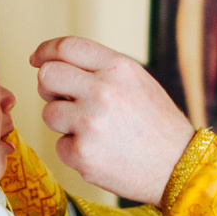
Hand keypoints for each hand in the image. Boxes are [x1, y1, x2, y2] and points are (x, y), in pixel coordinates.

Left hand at [30, 36, 196, 205]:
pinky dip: (74, 150)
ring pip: (48, 113)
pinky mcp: (82, 154)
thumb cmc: (158, 125)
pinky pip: (59, 145)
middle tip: (64, 100)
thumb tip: (56, 62)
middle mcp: (102, 91)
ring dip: (63, 122)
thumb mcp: (137, 82)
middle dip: (49, 88)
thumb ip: (101, 69)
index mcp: (118, 68)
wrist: (179, 168)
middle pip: (47, 76)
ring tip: (93, 131)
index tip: (37, 59)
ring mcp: (90, 123)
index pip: (67, 47)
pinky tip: (100, 152)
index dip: (46, 51)